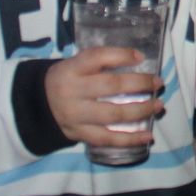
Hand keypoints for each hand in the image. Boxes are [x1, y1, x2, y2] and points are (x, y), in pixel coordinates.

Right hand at [44, 47, 161, 146]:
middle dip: (139, 84)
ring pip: (112, 114)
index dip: (121, 55)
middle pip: (111, 86)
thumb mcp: (76, 63)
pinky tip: (147, 136)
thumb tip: (138, 58)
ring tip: (158, 106)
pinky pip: (106, 138)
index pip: (97, 57)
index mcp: (72, 68)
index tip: (141, 57)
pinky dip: (129, 139)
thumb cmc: (67, 79)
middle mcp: (73, 91)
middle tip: (158, 83)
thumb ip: (101, 60)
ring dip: (140, 111)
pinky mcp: (78, 134)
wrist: (37, 105)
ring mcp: (76, 115)